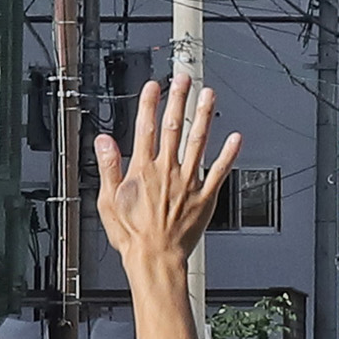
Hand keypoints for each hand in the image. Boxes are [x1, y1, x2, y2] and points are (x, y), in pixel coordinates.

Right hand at [93, 78, 243, 277]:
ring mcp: (188, 182)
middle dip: (178, 100)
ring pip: (198, 142)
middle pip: (173, 127)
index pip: (146, 128)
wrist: (155, 259)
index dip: (150, 104)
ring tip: (208, 95)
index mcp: (143, 170)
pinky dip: (229, 154)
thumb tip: (103, 141)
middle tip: (183, 79)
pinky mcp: (205, 197)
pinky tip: (236, 138)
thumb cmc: (132, 236)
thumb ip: (108, 167)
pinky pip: (219, 171)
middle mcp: (167, 171)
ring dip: (204, 116)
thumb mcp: (107, 201)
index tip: (154, 86)